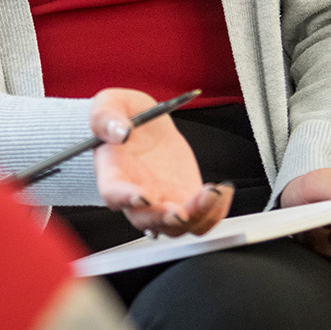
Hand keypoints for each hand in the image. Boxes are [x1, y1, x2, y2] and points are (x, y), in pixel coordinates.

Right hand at [91, 88, 233, 237]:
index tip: (143, 197)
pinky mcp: (184, 200)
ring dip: (195, 217)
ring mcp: (161, 202)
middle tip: (180, 212)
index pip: (113, 194)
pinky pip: (200, 218)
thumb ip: (107, 116)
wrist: (144, 126)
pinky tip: (223, 190)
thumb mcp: (110, 103)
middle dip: (164, 220)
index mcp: (112, 174)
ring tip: (212, 193)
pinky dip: (214, 212)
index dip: (126, 199)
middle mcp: (135, 197)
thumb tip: (119, 131)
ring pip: (177, 226)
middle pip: (146, 220)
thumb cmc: (122, 116)